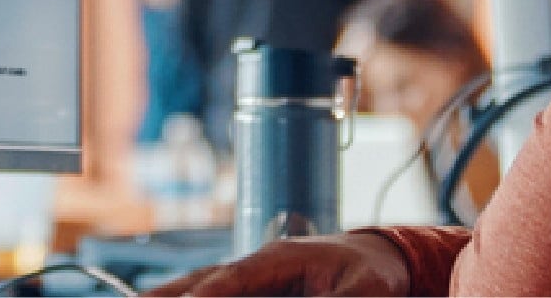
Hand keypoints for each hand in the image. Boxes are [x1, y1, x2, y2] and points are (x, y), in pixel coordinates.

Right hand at [151, 233, 413, 295]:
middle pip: (205, 280)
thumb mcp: (363, 292)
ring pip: (201, 287)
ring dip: (169, 296)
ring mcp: (253, 277)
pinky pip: (213, 293)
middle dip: (170, 294)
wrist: (381, 258)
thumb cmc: (372, 271)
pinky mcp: (254, 291)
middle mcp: (259, 264)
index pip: (237, 276)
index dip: (211, 292)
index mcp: (282, 256)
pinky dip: (188, 296)